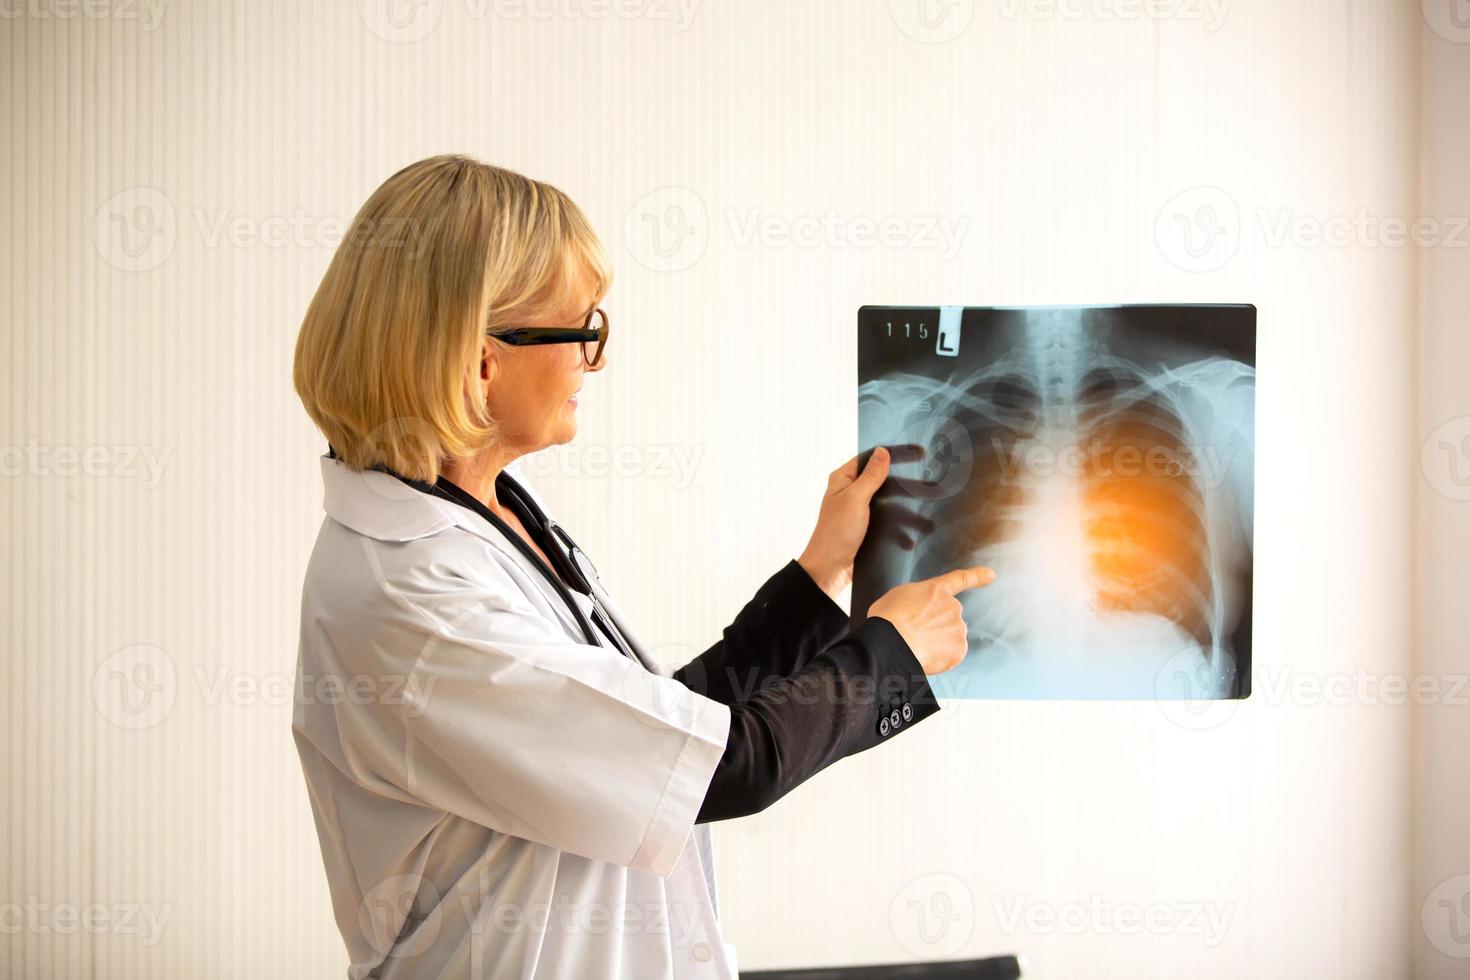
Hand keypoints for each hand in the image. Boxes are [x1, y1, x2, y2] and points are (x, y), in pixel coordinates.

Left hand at [798, 446, 926, 599]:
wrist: (829, 571)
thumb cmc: (835, 534)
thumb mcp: (855, 500)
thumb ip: (871, 477)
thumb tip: (882, 452)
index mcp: (843, 479)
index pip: (871, 458)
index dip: (893, 454)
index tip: (917, 454)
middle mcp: (850, 492)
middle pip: (884, 482)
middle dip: (906, 487)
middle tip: (930, 487)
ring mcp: (858, 511)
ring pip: (889, 505)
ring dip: (907, 514)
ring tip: (926, 522)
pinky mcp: (865, 528)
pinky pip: (887, 523)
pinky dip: (899, 530)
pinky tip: (911, 539)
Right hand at [866, 565, 995, 675]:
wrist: (890, 642)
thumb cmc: (887, 619)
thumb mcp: (898, 597)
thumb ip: (917, 601)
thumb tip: (919, 613)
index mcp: (936, 590)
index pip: (960, 579)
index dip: (977, 576)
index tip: (991, 575)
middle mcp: (953, 607)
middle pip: (948, 619)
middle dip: (936, 627)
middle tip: (914, 635)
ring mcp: (958, 628)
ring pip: (949, 639)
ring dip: (936, 644)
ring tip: (915, 646)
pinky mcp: (959, 650)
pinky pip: (951, 656)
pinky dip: (940, 660)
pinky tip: (924, 658)